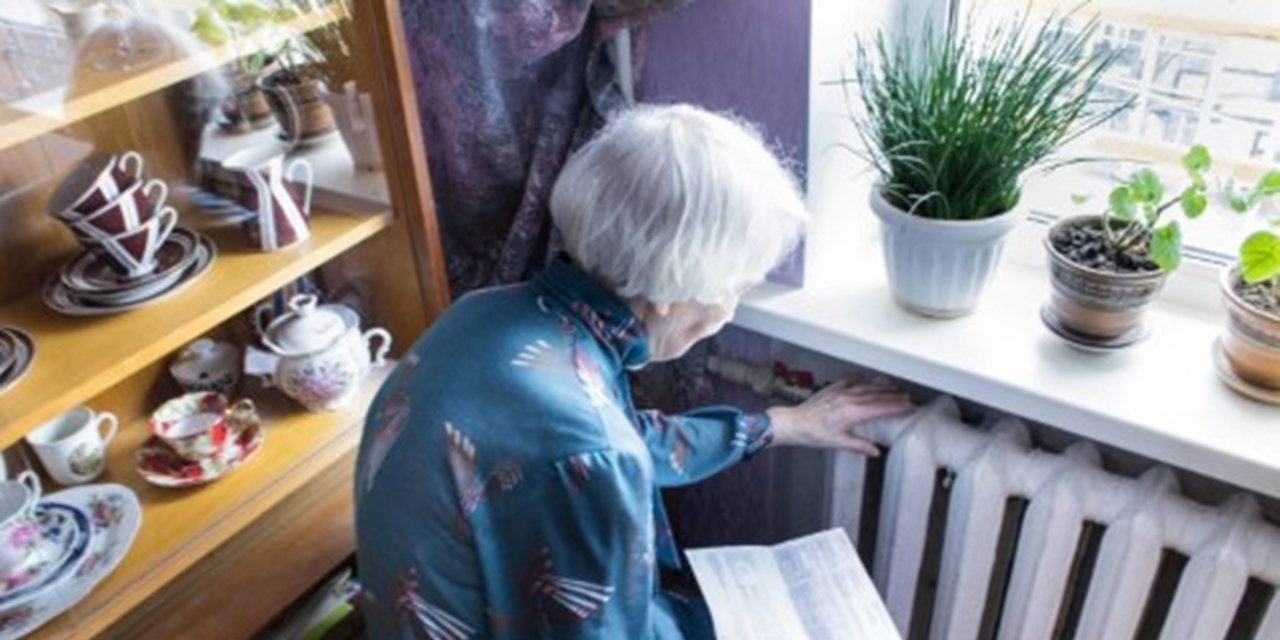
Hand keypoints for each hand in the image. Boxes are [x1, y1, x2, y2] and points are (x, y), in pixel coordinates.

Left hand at [766, 378, 913, 455]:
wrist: (794, 423)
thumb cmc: (812, 434)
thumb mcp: (838, 443)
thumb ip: (859, 446)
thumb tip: (875, 451)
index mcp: (851, 412)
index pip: (880, 407)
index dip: (896, 406)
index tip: (908, 406)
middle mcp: (847, 399)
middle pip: (876, 395)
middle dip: (894, 395)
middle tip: (907, 396)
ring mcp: (839, 392)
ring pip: (866, 386)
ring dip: (881, 387)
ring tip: (894, 388)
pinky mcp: (831, 389)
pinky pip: (851, 380)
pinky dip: (862, 379)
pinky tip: (867, 379)